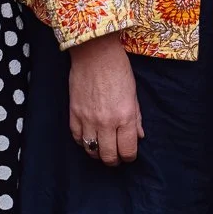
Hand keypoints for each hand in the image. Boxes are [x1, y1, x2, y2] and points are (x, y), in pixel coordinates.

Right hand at [69, 33, 142, 164]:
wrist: (94, 52)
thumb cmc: (118, 69)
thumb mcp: (133, 93)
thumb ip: (136, 118)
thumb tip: (139, 136)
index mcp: (125, 116)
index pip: (127, 150)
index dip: (129, 157)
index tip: (129, 155)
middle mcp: (107, 122)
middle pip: (108, 156)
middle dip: (114, 160)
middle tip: (116, 156)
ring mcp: (88, 119)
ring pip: (91, 150)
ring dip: (98, 153)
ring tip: (102, 148)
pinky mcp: (74, 114)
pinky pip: (77, 138)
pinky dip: (83, 142)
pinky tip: (89, 138)